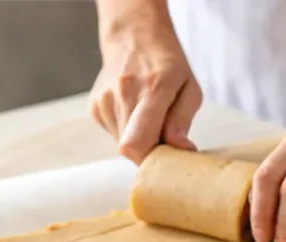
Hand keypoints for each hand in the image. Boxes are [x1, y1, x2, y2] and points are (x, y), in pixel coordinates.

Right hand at [89, 19, 201, 162]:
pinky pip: (115, 136)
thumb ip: (183, 120)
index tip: (168, 161)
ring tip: (150, 120)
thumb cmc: (167, 64)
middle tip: (165, 139)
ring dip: (140, 142)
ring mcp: (104, 100)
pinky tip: (135, 114)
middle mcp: (122, 93)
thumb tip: (180, 148)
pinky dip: (129, 133)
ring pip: (123, 145)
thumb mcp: (189, 88)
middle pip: (131, 150)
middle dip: (151, 154)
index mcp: (152, 89)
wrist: (132, 35)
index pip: (138, 143)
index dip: (153, 162)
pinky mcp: (95, 107)